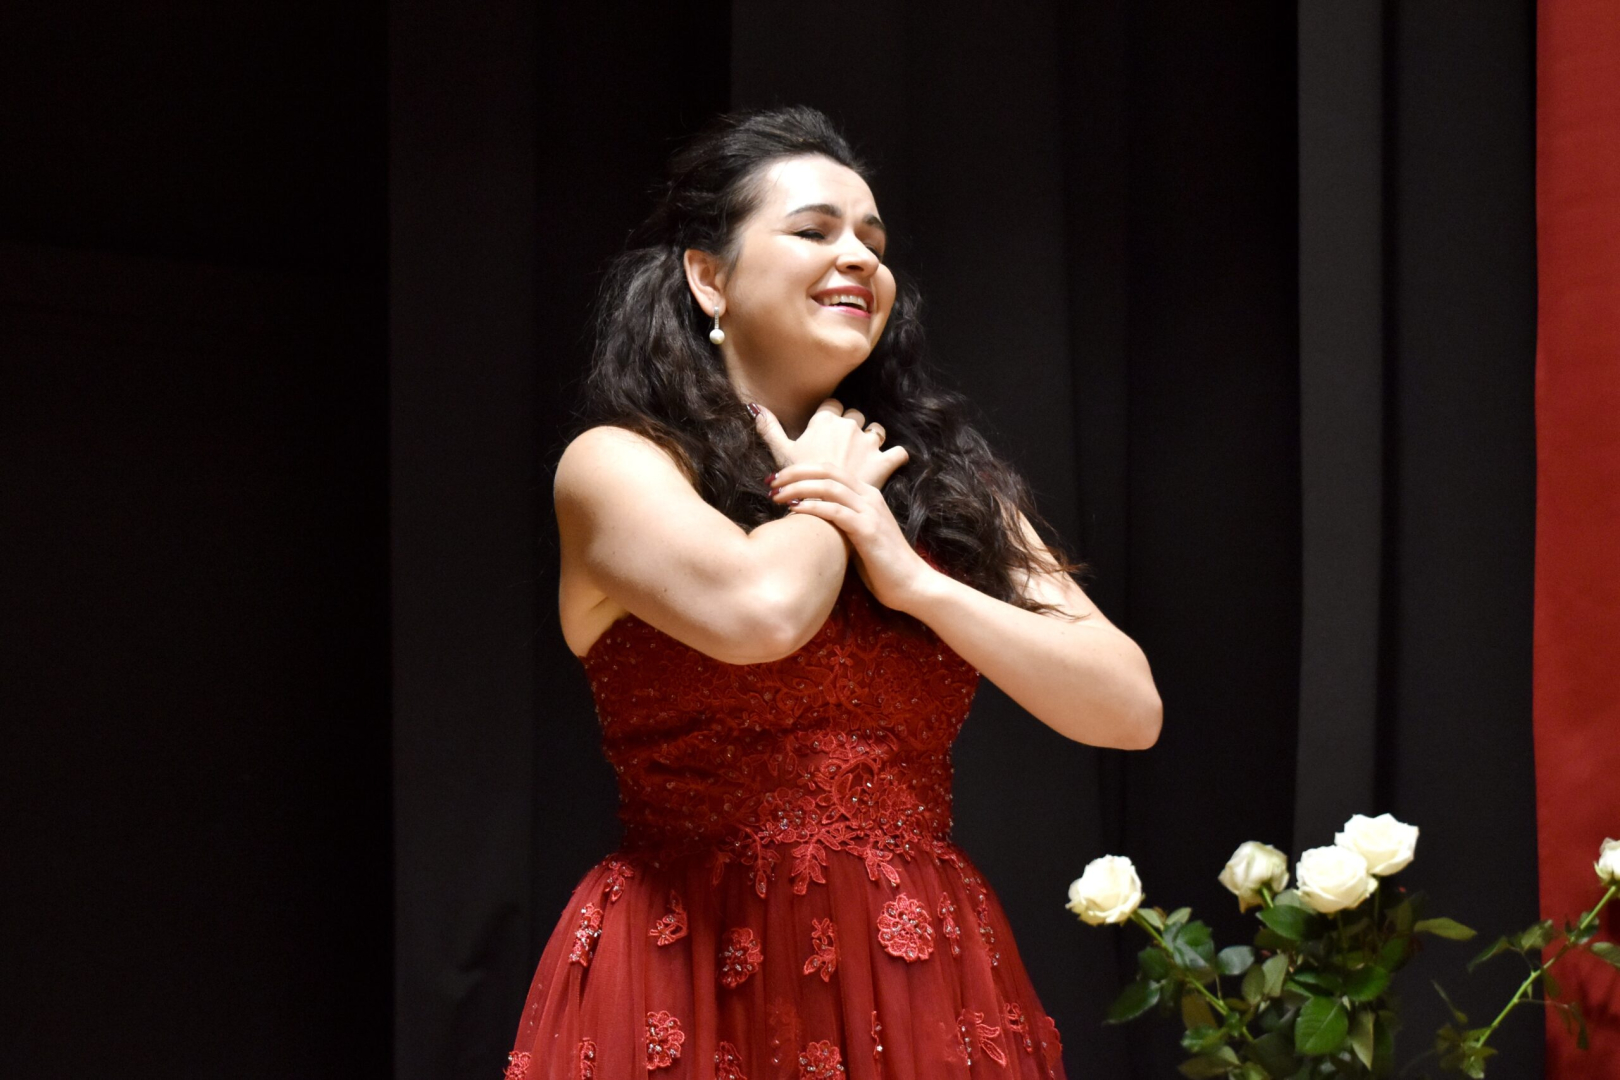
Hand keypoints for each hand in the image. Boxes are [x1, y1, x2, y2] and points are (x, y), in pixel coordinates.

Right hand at [752, 397, 907, 491]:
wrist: (819, 511)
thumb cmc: (797, 482)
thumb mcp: (780, 452)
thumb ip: (769, 427)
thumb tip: (754, 406)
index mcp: (825, 421)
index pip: (833, 406)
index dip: (830, 418)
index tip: (826, 433)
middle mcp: (849, 426)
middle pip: (855, 415)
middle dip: (851, 428)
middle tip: (843, 448)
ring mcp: (868, 443)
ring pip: (877, 429)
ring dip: (873, 438)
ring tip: (865, 454)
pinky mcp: (883, 463)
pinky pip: (898, 453)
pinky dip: (896, 457)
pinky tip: (889, 463)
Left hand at [768, 460, 937, 612]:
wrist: (912, 584)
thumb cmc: (881, 566)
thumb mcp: (858, 536)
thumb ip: (839, 522)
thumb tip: (808, 521)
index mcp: (867, 494)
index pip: (830, 470)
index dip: (801, 470)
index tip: (778, 479)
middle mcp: (869, 497)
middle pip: (827, 471)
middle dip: (795, 473)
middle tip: (770, 482)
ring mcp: (870, 512)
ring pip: (829, 486)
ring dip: (798, 488)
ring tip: (776, 495)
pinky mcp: (868, 530)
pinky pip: (835, 511)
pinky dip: (812, 507)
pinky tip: (794, 510)